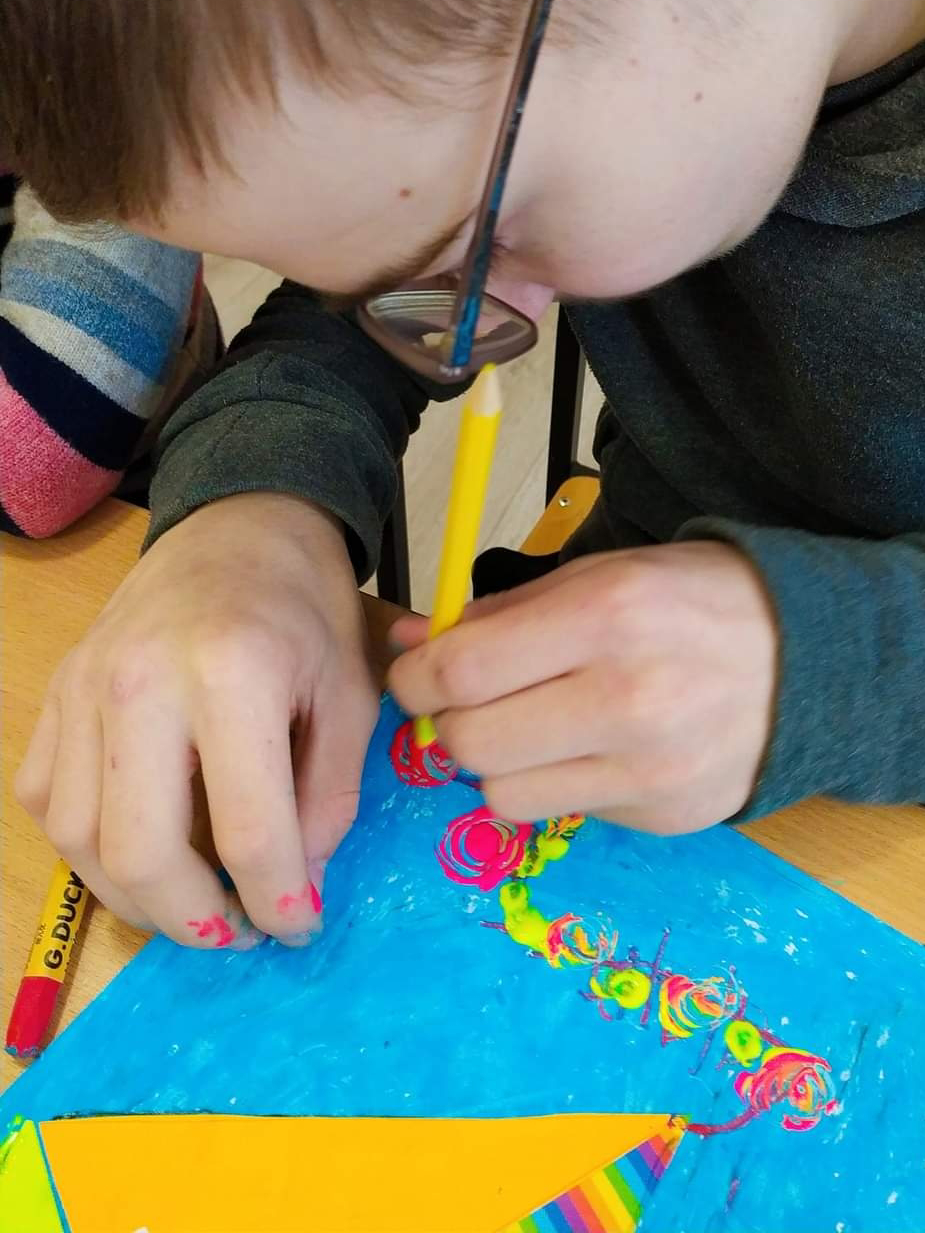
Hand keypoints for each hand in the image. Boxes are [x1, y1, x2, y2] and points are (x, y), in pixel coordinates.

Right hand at [17, 494, 376, 947]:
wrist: (241, 522)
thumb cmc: (307, 606)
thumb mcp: (351, 693)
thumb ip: (330, 795)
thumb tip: (299, 884)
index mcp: (233, 673)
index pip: (249, 831)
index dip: (279, 900)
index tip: (299, 924)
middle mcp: (142, 681)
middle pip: (141, 854)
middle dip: (195, 921)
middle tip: (240, 929)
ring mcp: (84, 685)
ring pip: (79, 841)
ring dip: (137, 898)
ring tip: (196, 900)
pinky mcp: (55, 690)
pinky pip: (46, 800)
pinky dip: (88, 846)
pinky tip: (142, 843)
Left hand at [388, 543, 777, 834]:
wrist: (813, 662)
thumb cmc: (695, 601)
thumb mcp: (604, 575)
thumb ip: (503, 612)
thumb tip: (412, 645)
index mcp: (606, 617)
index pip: (463, 672)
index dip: (417, 678)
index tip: (419, 674)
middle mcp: (626, 700)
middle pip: (471, 743)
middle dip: (450, 722)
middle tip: (470, 702)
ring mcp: (649, 770)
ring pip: (502, 795)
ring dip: (498, 762)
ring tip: (533, 727)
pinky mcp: (665, 818)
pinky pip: (563, 813)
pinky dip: (556, 783)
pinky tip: (593, 749)